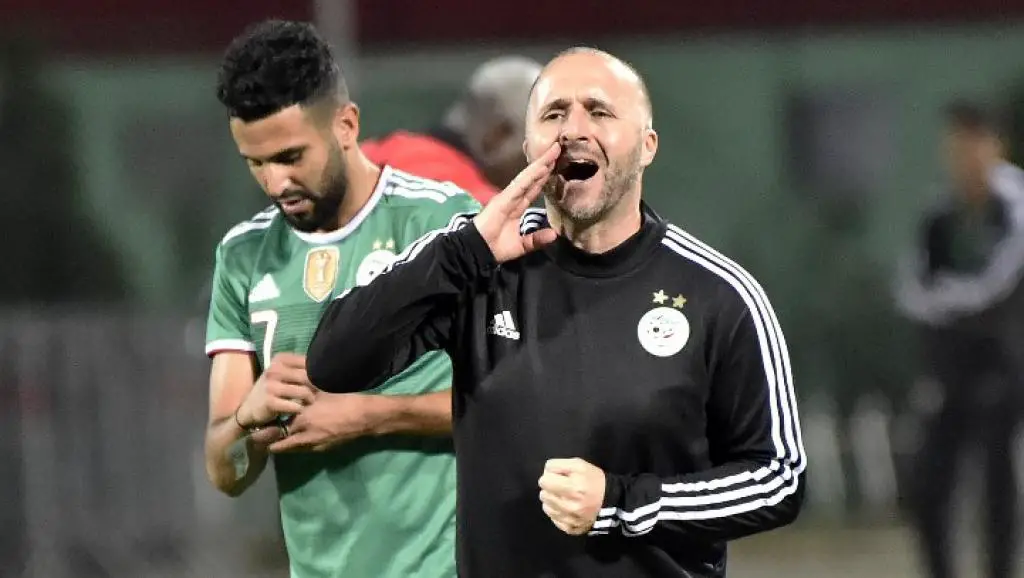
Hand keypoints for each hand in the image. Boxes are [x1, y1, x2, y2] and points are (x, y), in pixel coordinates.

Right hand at [236, 353, 315, 429]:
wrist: (250, 408)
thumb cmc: (273, 389)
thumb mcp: (283, 373)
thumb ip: (300, 368)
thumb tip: (325, 367)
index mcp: (280, 359)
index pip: (308, 362)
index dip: (318, 373)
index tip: (321, 381)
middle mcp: (274, 370)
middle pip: (308, 377)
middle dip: (316, 388)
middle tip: (316, 394)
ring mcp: (271, 386)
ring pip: (304, 392)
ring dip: (309, 399)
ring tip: (308, 402)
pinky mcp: (270, 402)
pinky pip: (295, 406)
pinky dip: (300, 409)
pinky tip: (298, 410)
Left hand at [268, 392, 376, 452]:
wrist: (364, 417)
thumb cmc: (344, 400)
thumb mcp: (321, 392)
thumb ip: (304, 392)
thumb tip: (293, 386)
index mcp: (303, 419)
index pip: (278, 427)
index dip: (268, 428)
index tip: (259, 428)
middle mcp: (306, 434)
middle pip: (281, 443)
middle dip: (271, 442)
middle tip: (262, 439)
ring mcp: (315, 444)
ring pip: (292, 449)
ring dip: (283, 446)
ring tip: (275, 443)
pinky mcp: (323, 448)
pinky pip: (304, 449)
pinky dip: (297, 447)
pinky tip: (297, 440)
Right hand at [473, 142, 560, 262]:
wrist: (478, 250)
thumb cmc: (495, 247)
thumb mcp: (522, 245)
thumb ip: (536, 239)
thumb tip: (554, 234)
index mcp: (517, 207)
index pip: (534, 189)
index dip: (544, 178)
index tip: (556, 165)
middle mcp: (513, 198)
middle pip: (533, 178)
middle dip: (545, 164)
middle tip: (559, 148)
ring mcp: (508, 196)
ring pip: (529, 177)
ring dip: (541, 164)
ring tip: (554, 150)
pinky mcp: (504, 198)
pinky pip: (520, 184)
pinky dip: (531, 175)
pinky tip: (541, 166)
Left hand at [538, 457, 606, 535]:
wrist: (610, 502)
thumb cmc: (594, 480)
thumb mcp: (579, 465)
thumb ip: (558, 465)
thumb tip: (545, 472)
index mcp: (573, 488)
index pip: (544, 481)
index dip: (549, 476)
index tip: (558, 476)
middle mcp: (570, 506)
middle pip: (543, 494)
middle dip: (550, 488)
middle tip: (561, 487)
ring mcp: (570, 520)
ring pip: (546, 507)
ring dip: (552, 501)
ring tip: (564, 497)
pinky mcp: (570, 529)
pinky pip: (553, 519)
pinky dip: (557, 512)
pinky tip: (566, 508)